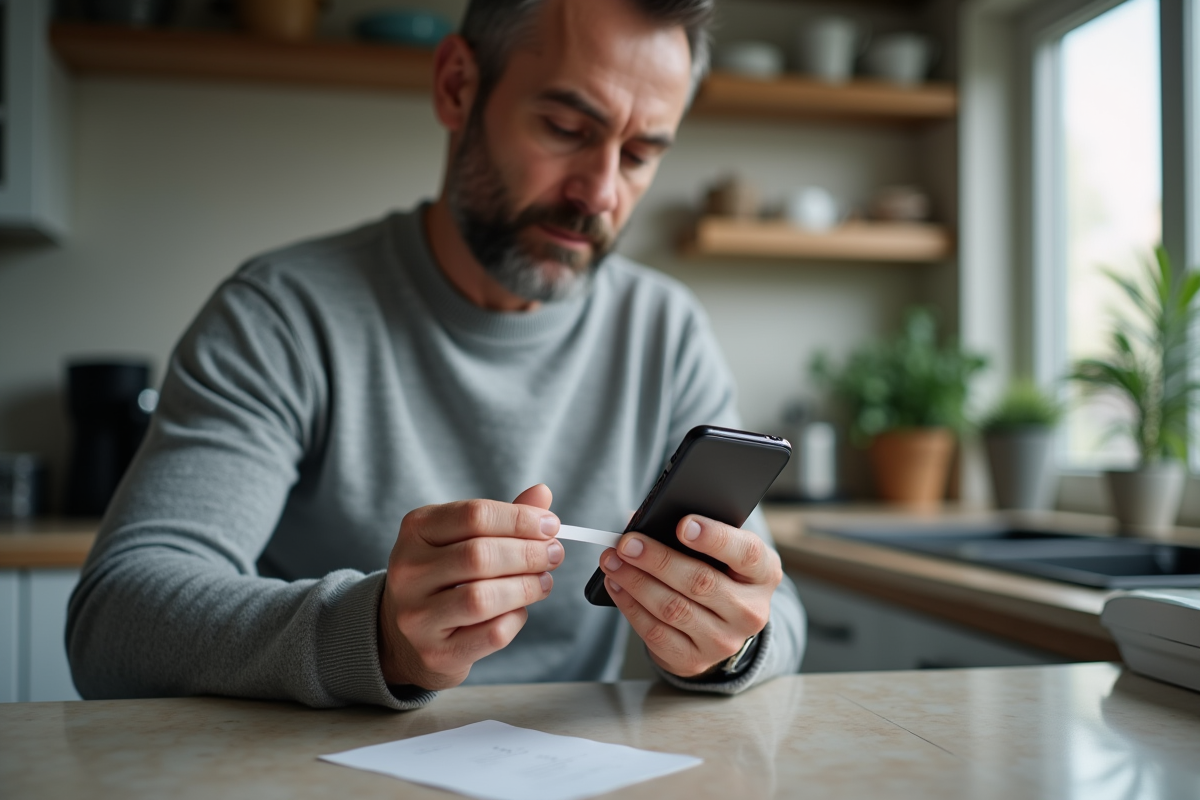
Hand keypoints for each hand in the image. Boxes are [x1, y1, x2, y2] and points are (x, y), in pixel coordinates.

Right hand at [378, 484, 563, 689]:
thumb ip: (503, 518)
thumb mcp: (464, 538)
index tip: (550, 525)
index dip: (520, 519)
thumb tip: (542, 493)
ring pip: (482, 598)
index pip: (474, 515)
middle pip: (480, 555)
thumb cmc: (446, 577)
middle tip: (554, 554)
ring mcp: (417, 616)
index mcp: (416, 530)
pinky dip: (515, 619)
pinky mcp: (436, 653)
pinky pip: (491, 634)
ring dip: (526, 587)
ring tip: (543, 581)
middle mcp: (408, 571)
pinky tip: (519, 610)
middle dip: (528, 553)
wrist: (409, 635)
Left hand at [598, 515, 781, 677]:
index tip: (682, 524)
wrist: (719, 627)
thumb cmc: (716, 573)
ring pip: (674, 609)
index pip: (746, 554)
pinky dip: (631, 606)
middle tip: (627, 543)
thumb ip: (692, 533)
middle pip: (701, 582)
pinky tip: (617, 586)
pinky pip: (656, 633)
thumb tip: (641, 520)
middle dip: (658, 560)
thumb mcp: (720, 552)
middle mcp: (750, 611)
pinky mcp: (694, 660)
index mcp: (763, 574)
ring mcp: (724, 641)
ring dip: (636, 582)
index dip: (715, 538)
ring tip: (613, 561)